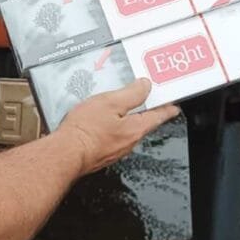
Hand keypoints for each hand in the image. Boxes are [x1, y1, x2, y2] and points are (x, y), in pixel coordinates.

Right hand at [55, 79, 179, 175]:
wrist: (65, 153)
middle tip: (149, 101)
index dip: (167, 109)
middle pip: (144, 124)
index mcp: (135, 129)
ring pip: (128, 131)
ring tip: (123, 107)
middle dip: (147, 112)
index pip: (158, 116)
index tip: (174, 106)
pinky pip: (114, 137)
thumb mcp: (111, 102)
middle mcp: (129, 142)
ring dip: (128, 119)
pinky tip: (103, 121)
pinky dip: (114, 127)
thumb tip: (145, 86)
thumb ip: (131, 93)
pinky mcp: (102, 153)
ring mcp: (115, 150)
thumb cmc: (85, 130)